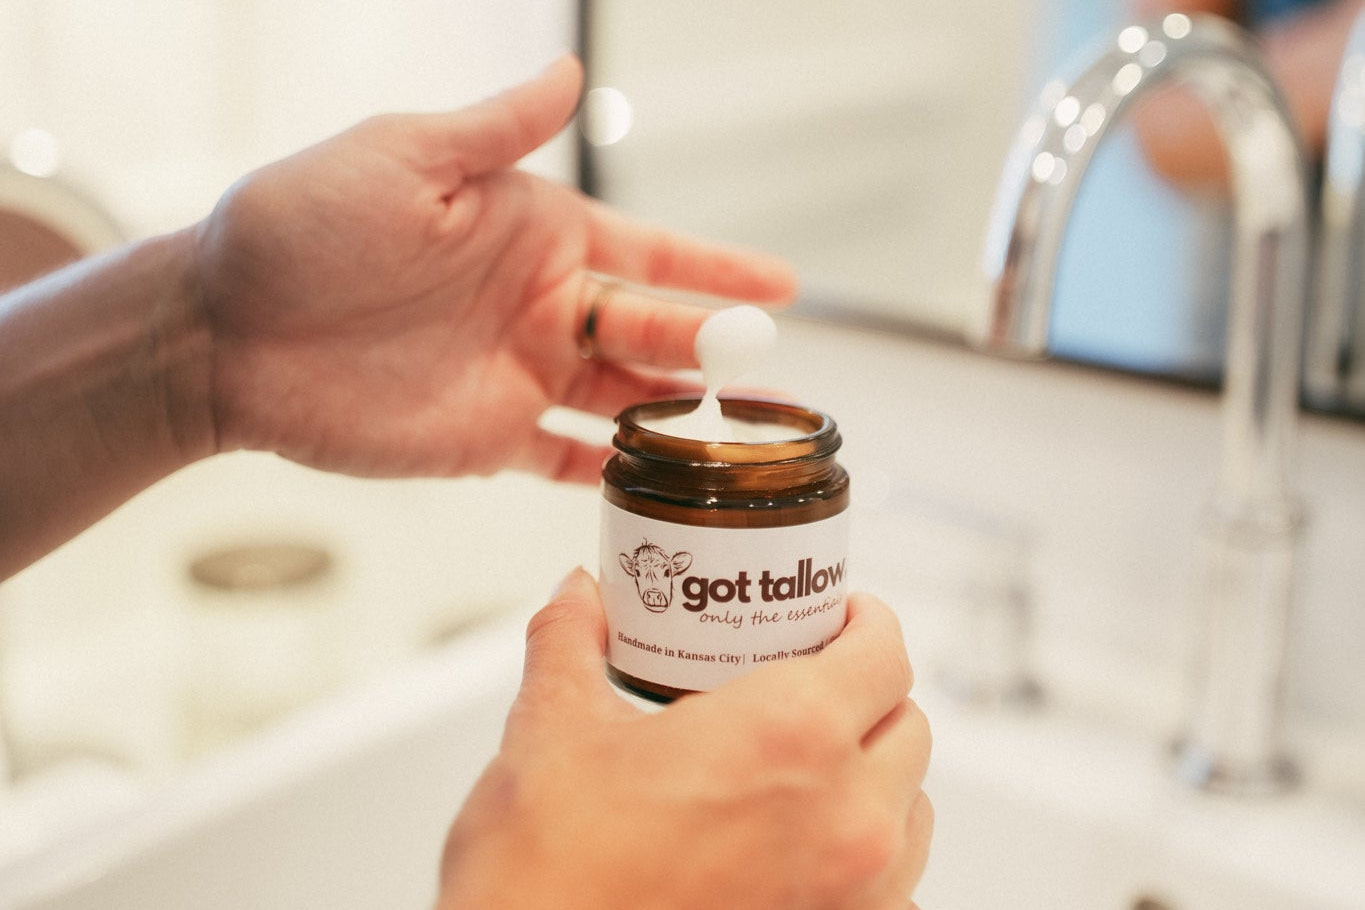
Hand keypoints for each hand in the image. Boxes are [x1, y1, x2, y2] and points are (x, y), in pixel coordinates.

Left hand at [192, 56, 794, 480]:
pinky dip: (613, 471)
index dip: (717, 269)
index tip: (783, 286)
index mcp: (534, 233)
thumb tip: (571, 74)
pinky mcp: (487, 438)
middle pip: (650, 329)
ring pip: (624, 397)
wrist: (223, 331)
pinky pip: (568, 458)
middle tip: (758, 363)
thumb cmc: (303, 226)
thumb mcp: (402, 157)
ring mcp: (518, 375)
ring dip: (678, 412)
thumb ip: (497, 132)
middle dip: (709, 345)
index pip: (649, 252)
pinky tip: (656, 483)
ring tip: (735, 436)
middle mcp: (539, 304)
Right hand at [437, 569, 932, 909]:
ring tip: (808, 768)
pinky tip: (799, 849)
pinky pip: (893, 889)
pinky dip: (866, 859)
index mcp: (789, 734)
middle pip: (908, 727)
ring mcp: (855, 894)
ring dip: (876, 777)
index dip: (867, 623)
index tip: (841, 617)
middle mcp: (845, 816)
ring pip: (909, 811)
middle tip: (813, 684)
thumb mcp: (550, 732)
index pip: (885, 655)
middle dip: (870, 695)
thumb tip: (577, 597)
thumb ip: (571, 642)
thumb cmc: (547, 876)